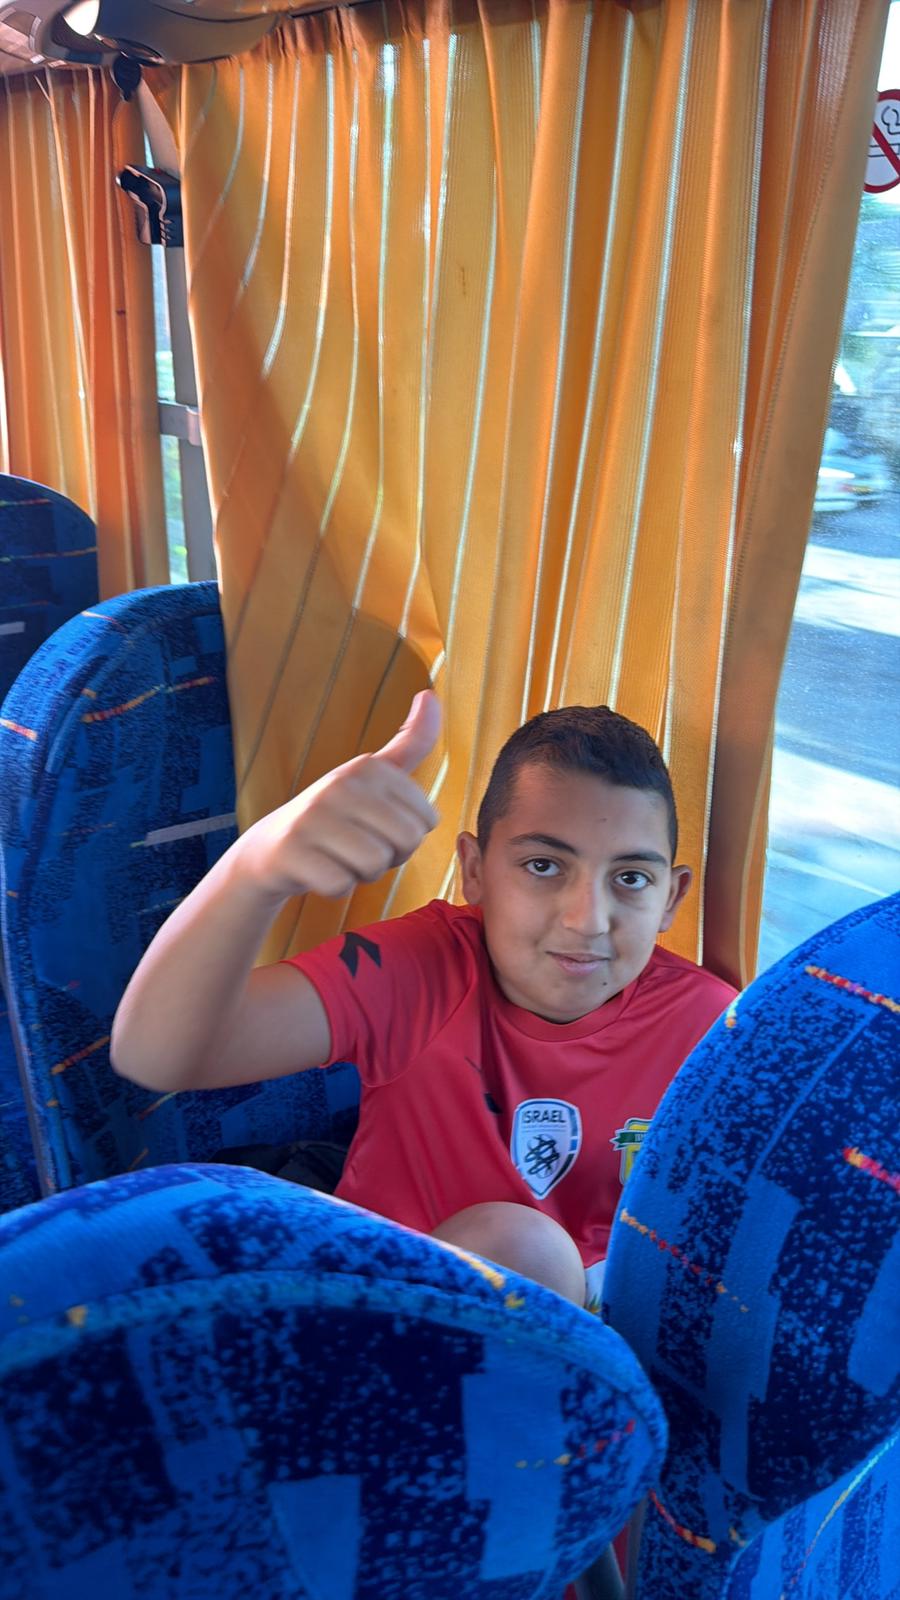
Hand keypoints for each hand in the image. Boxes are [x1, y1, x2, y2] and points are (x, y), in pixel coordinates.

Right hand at [238, 691, 441, 900]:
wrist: (271, 847)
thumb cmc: (335, 814)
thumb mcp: (373, 775)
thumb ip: (411, 741)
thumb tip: (431, 695)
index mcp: (369, 767)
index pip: (426, 822)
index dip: (406, 836)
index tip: (376, 826)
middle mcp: (341, 784)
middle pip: (405, 842)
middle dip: (389, 857)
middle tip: (358, 846)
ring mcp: (312, 816)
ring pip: (375, 865)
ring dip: (362, 873)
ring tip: (339, 857)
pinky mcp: (292, 851)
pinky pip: (341, 885)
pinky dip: (335, 887)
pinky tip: (318, 871)